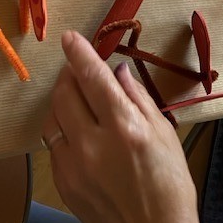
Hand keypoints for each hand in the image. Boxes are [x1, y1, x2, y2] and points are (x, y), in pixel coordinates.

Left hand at [43, 31, 200, 222]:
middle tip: (79, 69)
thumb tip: (117, 71)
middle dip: (69, 74)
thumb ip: (137, 97)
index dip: (79, 52)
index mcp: (124, 126)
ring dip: (63, 101)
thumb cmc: (170, 185)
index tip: (70, 38)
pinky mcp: (63, 183)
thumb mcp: (164, 132)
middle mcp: (93, 143)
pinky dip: (64, 131)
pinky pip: (54, 145)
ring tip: (79, 101)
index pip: (92, 77)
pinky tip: (81, 134)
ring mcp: (73, 165)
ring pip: (52, 117)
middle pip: (65, 93)